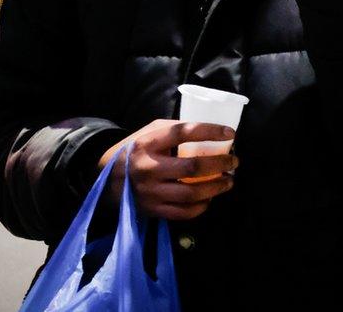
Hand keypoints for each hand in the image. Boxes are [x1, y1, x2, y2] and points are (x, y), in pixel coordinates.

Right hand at [97, 119, 238, 220]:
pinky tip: (211, 197)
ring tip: (229, 181)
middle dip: (219, 164)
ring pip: (191, 194)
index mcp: (147, 143)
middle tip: (234, 161)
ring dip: (216, 187)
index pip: (183, 133)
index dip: (209, 131)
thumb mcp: (150, 131)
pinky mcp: (153, 211)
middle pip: (192, 167)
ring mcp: (150, 193)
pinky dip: (202, 206)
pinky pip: (184, 213)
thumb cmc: (136, 149)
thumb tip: (209, 132)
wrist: (108, 180)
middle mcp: (148, 168)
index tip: (230, 133)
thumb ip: (175, 130)